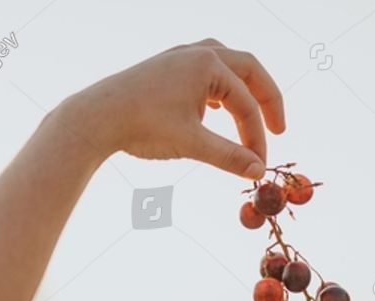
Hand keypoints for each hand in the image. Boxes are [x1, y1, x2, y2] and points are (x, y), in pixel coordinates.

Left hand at [62, 39, 285, 178]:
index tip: (258, 168)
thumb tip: (258, 174)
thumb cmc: (143, 126)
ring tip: (249, 116)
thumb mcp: (191, 144)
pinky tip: (214, 109)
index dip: (256, 138)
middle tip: (278, 129)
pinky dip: (219, 89)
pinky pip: (205, 71)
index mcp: (209, 63)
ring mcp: (180, 57)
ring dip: (243, 90)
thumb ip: (228, 157)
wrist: (96, 117)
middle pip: (248, 70)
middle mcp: (198, 52)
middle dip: (265, 101)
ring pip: (227, 65)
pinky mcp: (166, 67)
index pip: (246, 104)